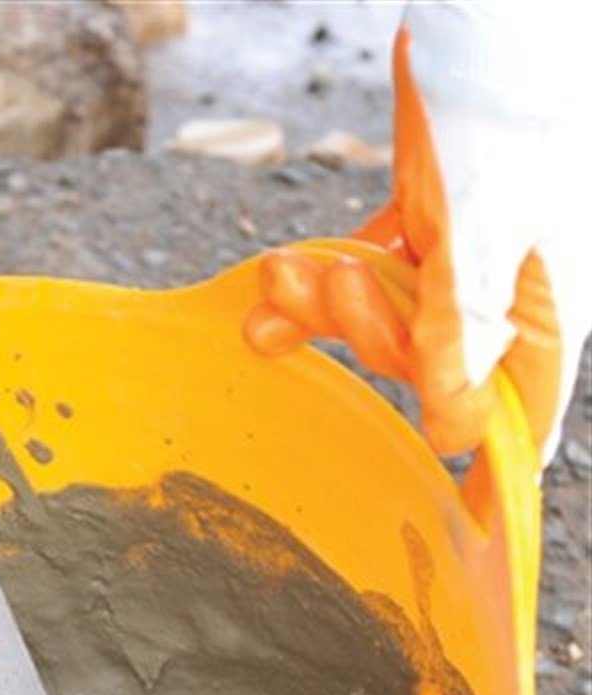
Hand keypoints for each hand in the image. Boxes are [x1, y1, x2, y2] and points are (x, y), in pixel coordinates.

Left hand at [246, 6, 591, 462]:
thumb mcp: (487, 221)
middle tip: (338, 291)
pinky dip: (318, 285)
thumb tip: (453, 432)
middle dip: (370, 340)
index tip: (438, 526)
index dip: (482, 476)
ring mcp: (464, 258)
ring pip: (388, 322)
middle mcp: (506, 293)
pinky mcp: (425, 222)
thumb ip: (465, 328)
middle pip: (430, 370)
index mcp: (543, 307)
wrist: (484, 4)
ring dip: (328, 309)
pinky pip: (367, 275)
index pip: (520, 420)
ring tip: (281, 277)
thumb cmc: (508, 96)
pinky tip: (267, 299)